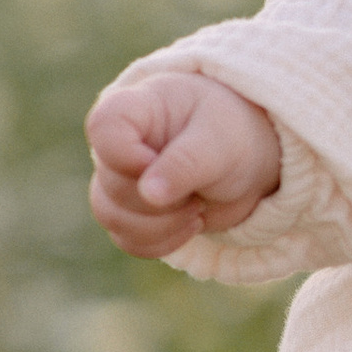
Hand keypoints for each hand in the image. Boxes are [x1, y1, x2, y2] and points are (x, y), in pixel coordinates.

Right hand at [87, 71, 281, 257]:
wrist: (247, 160)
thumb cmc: (231, 133)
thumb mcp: (219, 141)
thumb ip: (185, 163)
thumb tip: (149, 193)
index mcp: (135, 109)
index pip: (104, 128)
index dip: (126, 157)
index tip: (160, 164)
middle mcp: (119, 145)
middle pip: (112, 184)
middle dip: (159, 201)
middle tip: (198, 191)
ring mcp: (120, 180)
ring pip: (112, 217)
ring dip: (161, 226)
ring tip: (198, 208)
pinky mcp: (130, 212)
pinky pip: (128, 239)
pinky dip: (162, 241)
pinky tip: (193, 224)